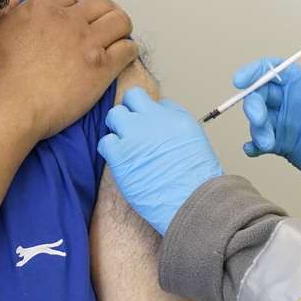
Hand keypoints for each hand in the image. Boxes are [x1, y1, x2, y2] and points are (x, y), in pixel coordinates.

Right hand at [0, 0, 137, 139]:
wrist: (4, 108)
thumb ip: (0, 14)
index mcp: (40, 8)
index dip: (72, 10)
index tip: (72, 23)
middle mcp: (68, 19)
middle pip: (100, 5)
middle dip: (103, 14)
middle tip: (102, 29)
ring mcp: (88, 42)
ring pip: (120, 21)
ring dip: (121, 29)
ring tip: (118, 40)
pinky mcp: (102, 67)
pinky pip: (128, 49)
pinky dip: (128, 51)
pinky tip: (123, 59)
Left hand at [98, 89, 223, 234]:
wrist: (191, 202)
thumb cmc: (196, 179)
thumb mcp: (195, 139)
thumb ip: (176, 123)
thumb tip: (162, 115)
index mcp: (174, 117)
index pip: (153, 99)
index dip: (146, 109)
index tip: (146, 120)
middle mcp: (153, 121)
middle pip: (131, 98)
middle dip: (130, 111)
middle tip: (132, 128)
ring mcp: (134, 136)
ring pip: (114, 115)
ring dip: (118, 128)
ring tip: (126, 145)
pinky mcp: (120, 156)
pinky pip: (105, 142)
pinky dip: (110, 149)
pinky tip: (121, 160)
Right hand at [235, 46, 300, 210]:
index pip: (274, 71)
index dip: (255, 71)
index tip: (240, 81)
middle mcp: (293, 104)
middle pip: (260, 95)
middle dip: (253, 106)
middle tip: (260, 121)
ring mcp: (287, 126)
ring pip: (258, 119)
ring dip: (256, 129)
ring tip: (267, 143)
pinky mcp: (284, 146)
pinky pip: (260, 141)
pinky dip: (253, 145)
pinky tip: (253, 150)